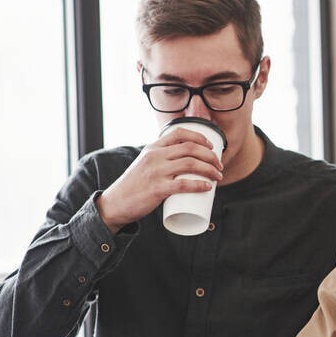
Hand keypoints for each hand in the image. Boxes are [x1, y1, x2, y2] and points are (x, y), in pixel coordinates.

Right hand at [96, 127, 223, 232]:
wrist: (116, 203)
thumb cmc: (135, 185)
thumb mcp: (145, 163)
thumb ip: (161, 159)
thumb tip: (187, 162)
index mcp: (153, 148)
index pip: (179, 133)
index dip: (199, 137)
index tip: (211, 147)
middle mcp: (155, 156)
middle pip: (190, 148)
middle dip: (211, 156)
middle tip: (219, 166)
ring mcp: (156, 172)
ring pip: (191, 164)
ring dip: (210, 169)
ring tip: (218, 176)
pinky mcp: (157, 189)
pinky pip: (183, 184)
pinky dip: (199, 185)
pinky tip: (208, 187)